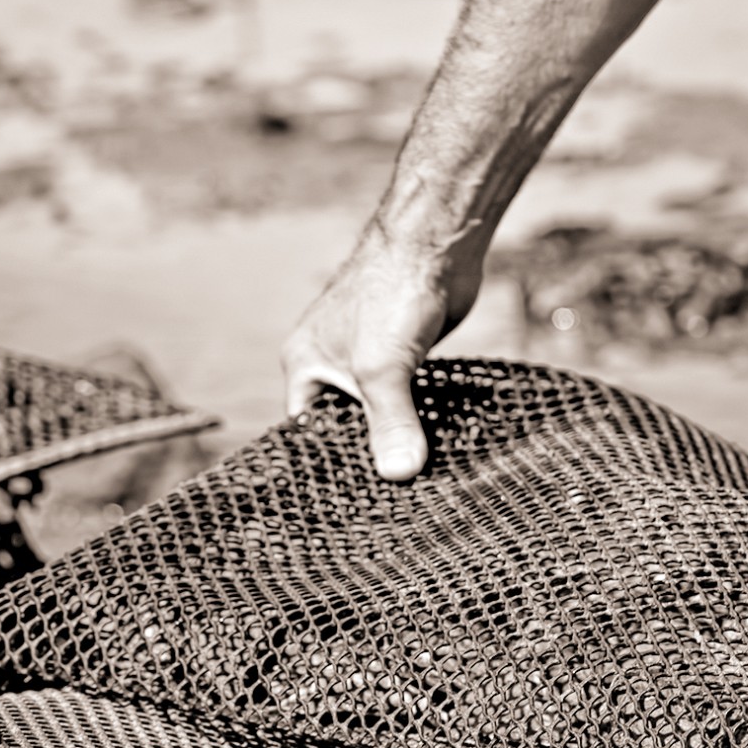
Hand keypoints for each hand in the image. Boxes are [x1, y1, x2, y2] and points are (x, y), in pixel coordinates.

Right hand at [280, 226, 484, 480]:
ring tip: (419, 485)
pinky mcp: (408, 355)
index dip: (326, 464)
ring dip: (401, 438)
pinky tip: (442, 449)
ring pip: (383, 412)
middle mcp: (332, 364)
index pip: (305, 431)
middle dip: (369, 455)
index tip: (352, 502)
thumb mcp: (382, 368)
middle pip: (346, 425)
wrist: (435, 245)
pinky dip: (424, 419)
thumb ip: (390, 422)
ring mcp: (372, 358)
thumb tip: (399, 475)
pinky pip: (411, 398)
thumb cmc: (391, 293)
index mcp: (306, 366)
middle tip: (392, 502)